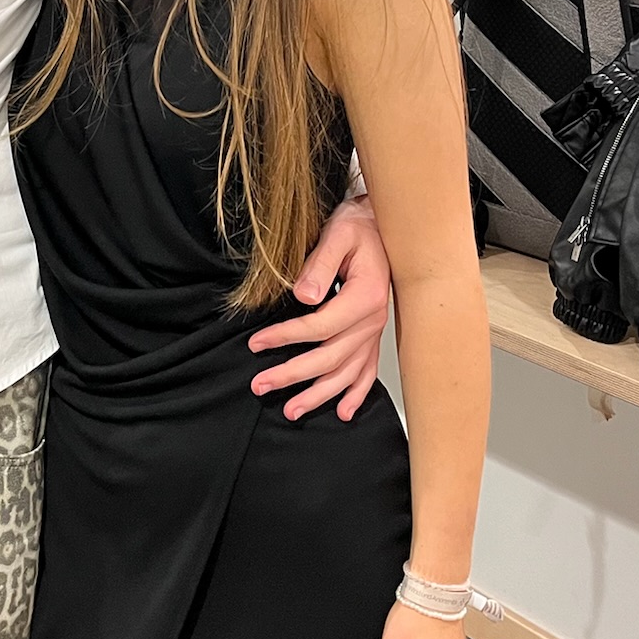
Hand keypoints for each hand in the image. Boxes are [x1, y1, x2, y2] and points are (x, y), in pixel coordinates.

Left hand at [248, 195, 390, 418]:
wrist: (381, 227)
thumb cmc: (359, 228)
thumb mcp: (338, 234)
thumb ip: (320, 264)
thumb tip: (303, 296)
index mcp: (364, 297)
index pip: (320, 327)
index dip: (285, 338)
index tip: (256, 343)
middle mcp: (372, 320)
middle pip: (329, 358)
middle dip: (292, 375)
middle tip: (260, 385)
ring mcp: (373, 332)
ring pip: (346, 373)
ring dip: (319, 395)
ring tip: (291, 411)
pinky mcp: (372, 335)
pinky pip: (368, 371)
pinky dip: (357, 394)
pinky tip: (343, 412)